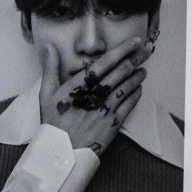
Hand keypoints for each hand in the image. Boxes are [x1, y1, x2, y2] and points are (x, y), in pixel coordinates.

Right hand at [37, 38, 148, 156]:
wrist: (60, 150)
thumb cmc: (53, 121)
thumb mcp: (46, 93)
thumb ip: (50, 68)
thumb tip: (49, 47)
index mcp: (76, 86)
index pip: (104, 63)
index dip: (121, 50)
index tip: (134, 42)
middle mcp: (93, 95)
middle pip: (120, 72)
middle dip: (135, 59)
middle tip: (146, 51)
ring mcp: (104, 109)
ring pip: (127, 86)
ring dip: (138, 76)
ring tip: (143, 69)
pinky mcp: (113, 122)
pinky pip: (129, 104)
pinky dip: (136, 94)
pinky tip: (139, 88)